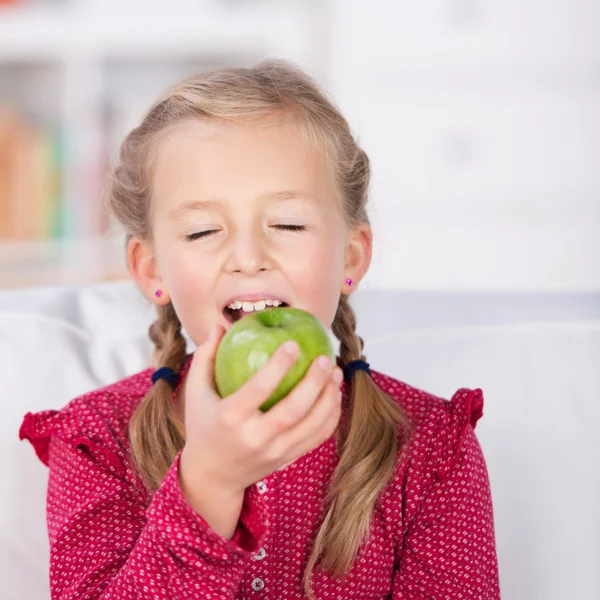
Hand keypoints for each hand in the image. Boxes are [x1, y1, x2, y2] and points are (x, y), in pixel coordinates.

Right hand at [179, 324, 342, 495]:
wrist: (212, 476)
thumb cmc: (203, 424)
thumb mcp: (195, 392)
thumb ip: (205, 358)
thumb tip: (219, 326)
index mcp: (230, 417)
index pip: (258, 389)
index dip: (278, 366)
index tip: (293, 343)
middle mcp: (254, 438)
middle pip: (293, 410)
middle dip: (314, 382)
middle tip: (325, 358)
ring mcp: (273, 452)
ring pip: (311, 426)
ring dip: (329, 398)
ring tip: (336, 372)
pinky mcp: (286, 459)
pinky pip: (316, 438)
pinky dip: (330, 416)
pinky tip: (334, 394)